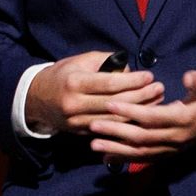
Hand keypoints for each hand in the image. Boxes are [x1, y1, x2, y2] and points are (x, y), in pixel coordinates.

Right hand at [25, 51, 162, 134]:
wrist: (36, 99)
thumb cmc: (62, 75)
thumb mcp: (79, 62)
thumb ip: (105, 63)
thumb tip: (129, 71)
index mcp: (75, 83)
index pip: (109, 83)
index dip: (132, 80)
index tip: (149, 76)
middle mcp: (75, 104)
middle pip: (116, 103)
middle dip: (141, 96)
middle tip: (159, 89)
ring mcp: (78, 122)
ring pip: (115, 119)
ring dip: (139, 111)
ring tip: (157, 101)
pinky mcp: (81, 133)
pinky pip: (109, 129)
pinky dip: (127, 123)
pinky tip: (142, 116)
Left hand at [88, 70, 195, 163]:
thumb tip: (188, 77)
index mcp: (185, 119)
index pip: (153, 117)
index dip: (131, 112)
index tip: (110, 103)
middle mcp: (177, 138)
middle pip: (142, 137)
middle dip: (116, 131)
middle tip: (93, 125)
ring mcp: (173, 148)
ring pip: (141, 152)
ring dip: (116, 149)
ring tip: (93, 144)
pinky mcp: (169, 153)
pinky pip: (145, 159)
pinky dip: (125, 159)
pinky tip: (106, 158)